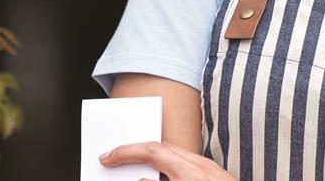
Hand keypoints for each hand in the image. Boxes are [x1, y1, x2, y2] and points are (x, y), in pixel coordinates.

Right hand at [100, 141, 233, 180]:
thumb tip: (141, 179)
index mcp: (189, 173)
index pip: (153, 151)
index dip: (127, 152)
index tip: (108, 157)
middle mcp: (201, 166)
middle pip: (164, 147)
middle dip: (137, 151)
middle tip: (115, 158)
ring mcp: (210, 169)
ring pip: (176, 153)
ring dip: (153, 156)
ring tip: (133, 166)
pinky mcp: (216, 175)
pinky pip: (187, 161)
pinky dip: (169, 164)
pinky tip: (161, 175)